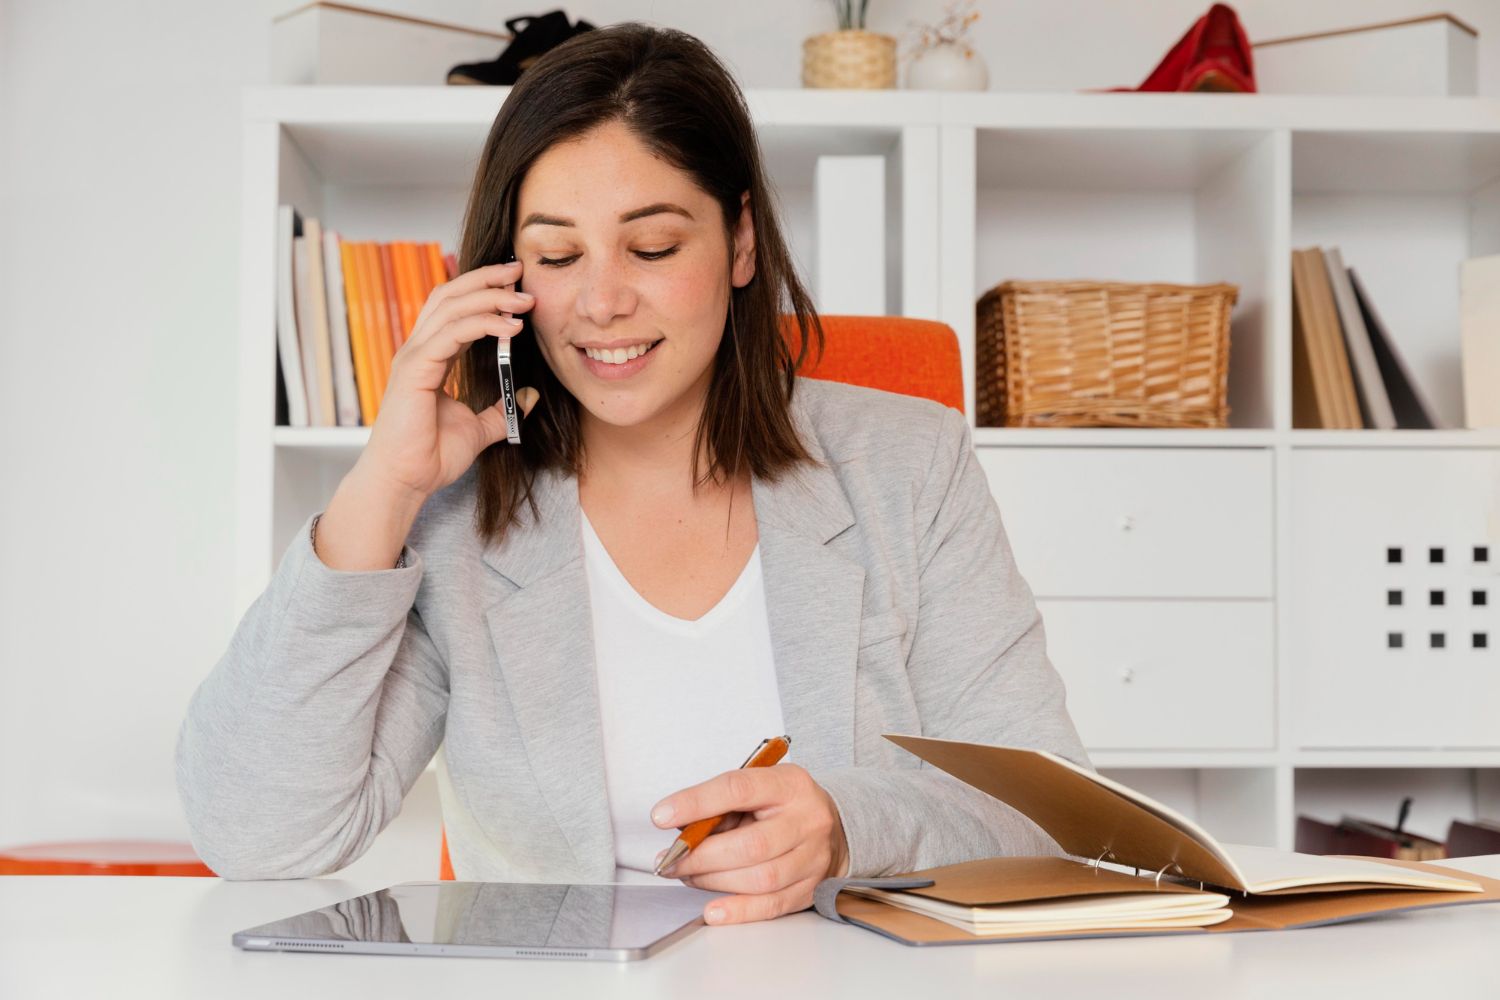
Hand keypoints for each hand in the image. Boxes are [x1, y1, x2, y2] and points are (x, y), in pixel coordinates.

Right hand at [356, 259, 539, 504]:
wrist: (406, 482)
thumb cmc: (431, 457)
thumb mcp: (479, 428)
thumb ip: (502, 409)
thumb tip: (529, 394)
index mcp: (428, 357)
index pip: (453, 307)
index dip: (482, 290)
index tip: (516, 284)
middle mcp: (417, 350)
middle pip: (449, 295)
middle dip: (486, 279)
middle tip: (519, 272)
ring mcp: (413, 358)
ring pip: (451, 308)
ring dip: (490, 298)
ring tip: (524, 300)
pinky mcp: (414, 371)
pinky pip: (452, 334)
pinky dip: (483, 324)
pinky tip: (510, 327)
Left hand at [651, 763, 848, 924]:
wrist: (833, 827)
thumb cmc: (783, 806)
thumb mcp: (757, 789)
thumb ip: (721, 806)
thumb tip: (680, 827)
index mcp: (789, 784)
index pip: (738, 789)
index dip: (696, 802)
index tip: (662, 815)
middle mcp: (807, 820)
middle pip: (751, 844)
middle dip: (701, 855)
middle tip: (671, 859)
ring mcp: (813, 857)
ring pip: (760, 878)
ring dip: (713, 881)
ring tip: (687, 875)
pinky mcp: (810, 888)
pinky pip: (771, 905)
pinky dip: (737, 910)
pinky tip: (712, 909)